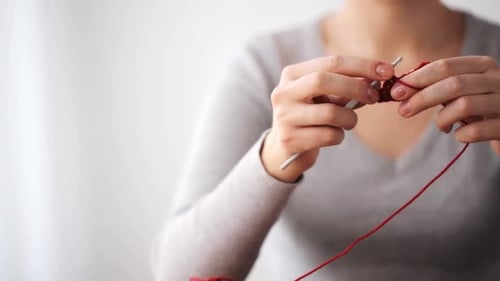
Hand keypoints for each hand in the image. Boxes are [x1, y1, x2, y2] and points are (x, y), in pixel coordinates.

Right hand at [261, 56, 394, 181]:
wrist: (284, 149)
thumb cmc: (310, 117)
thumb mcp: (324, 97)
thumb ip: (344, 87)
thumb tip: (377, 78)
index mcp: (292, 75)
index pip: (331, 63)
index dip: (362, 65)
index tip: (387, 71)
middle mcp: (284, 93)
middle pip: (323, 81)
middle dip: (356, 87)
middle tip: (373, 96)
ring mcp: (284, 117)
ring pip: (330, 112)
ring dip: (349, 118)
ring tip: (349, 122)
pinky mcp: (290, 139)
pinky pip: (328, 135)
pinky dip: (339, 136)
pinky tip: (334, 135)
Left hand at [390, 56, 499, 154]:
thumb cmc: (481, 108)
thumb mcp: (463, 91)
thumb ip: (439, 86)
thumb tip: (402, 88)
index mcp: (483, 66)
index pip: (445, 66)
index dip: (418, 79)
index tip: (396, 91)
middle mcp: (497, 80)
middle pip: (453, 84)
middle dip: (422, 98)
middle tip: (403, 111)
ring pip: (464, 105)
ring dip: (442, 118)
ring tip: (442, 126)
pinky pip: (478, 130)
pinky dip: (461, 134)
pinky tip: (458, 135)